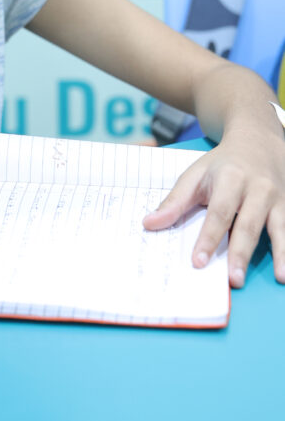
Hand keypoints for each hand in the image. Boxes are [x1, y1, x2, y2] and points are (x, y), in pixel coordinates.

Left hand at [143, 125, 284, 287]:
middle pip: (248, 224)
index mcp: (230, 178)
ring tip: (280, 278)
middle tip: (233, 280)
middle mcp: (258, 187)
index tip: (198, 261)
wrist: (258, 139)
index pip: (218, 213)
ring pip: (280, 227)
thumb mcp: (196, 175)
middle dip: (241, 253)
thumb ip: (175, 201)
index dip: (208, 238)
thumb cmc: (222, 164)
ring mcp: (279, 197)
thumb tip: (149, 224)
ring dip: (281, 253)